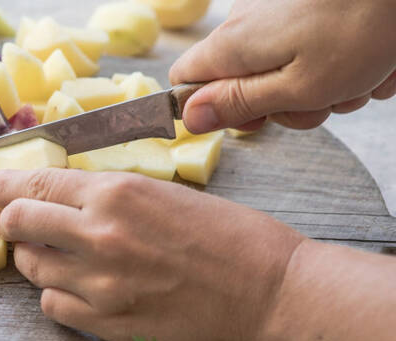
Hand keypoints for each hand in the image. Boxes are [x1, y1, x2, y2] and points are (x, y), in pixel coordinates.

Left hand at [0, 169, 306, 340]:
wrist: (267, 290)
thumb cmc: (228, 236)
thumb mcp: (164, 193)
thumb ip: (109, 196)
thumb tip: (61, 197)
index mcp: (116, 193)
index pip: (35, 184)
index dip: (4, 187)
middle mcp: (99, 235)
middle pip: (19, 224)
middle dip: (9, 221)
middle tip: (13, 223)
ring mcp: (99, 283)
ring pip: (31, 268)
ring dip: (35, 259)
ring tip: (58, 257)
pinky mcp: (106, 323)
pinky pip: (52, 305)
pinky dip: (57, 295)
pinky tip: (78, 289)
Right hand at [169, 0, 395, 132]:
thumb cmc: (363, 29)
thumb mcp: (300, 87)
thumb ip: (240, 104)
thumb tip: (190, 118)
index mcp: (233, 45)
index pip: (184, 82)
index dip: (209, 109)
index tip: (251, 120)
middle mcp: (245, 21)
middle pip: (240, 80)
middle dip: (283, 103)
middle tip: (321, 103)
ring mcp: (275, 8)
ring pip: (280, 67)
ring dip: (320, 85)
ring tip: (357, 78)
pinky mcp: (302, 4)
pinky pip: (306, 44)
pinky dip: (335, 59)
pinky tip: (366, 59)